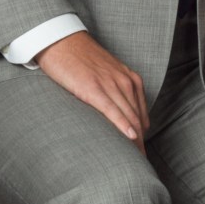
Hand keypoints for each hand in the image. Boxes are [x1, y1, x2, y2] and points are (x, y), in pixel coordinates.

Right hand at [36, 31, 149, 150]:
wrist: (61, 41)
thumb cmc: (80, 60)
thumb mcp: (106, 75)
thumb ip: (115, 93)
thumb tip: (117, 117)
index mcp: (130, 79)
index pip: (141, 114)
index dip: (143, 136)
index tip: (142, 154)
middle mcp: (125, 81)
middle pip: (138, 119)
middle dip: (141, 143)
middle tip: (142, 163)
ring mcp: (110, 83)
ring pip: (129, 116)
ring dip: (135, 140)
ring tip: (137, 159)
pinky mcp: (93, 87)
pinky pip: (112, 109)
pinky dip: (122, 124)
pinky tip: (130, 137)